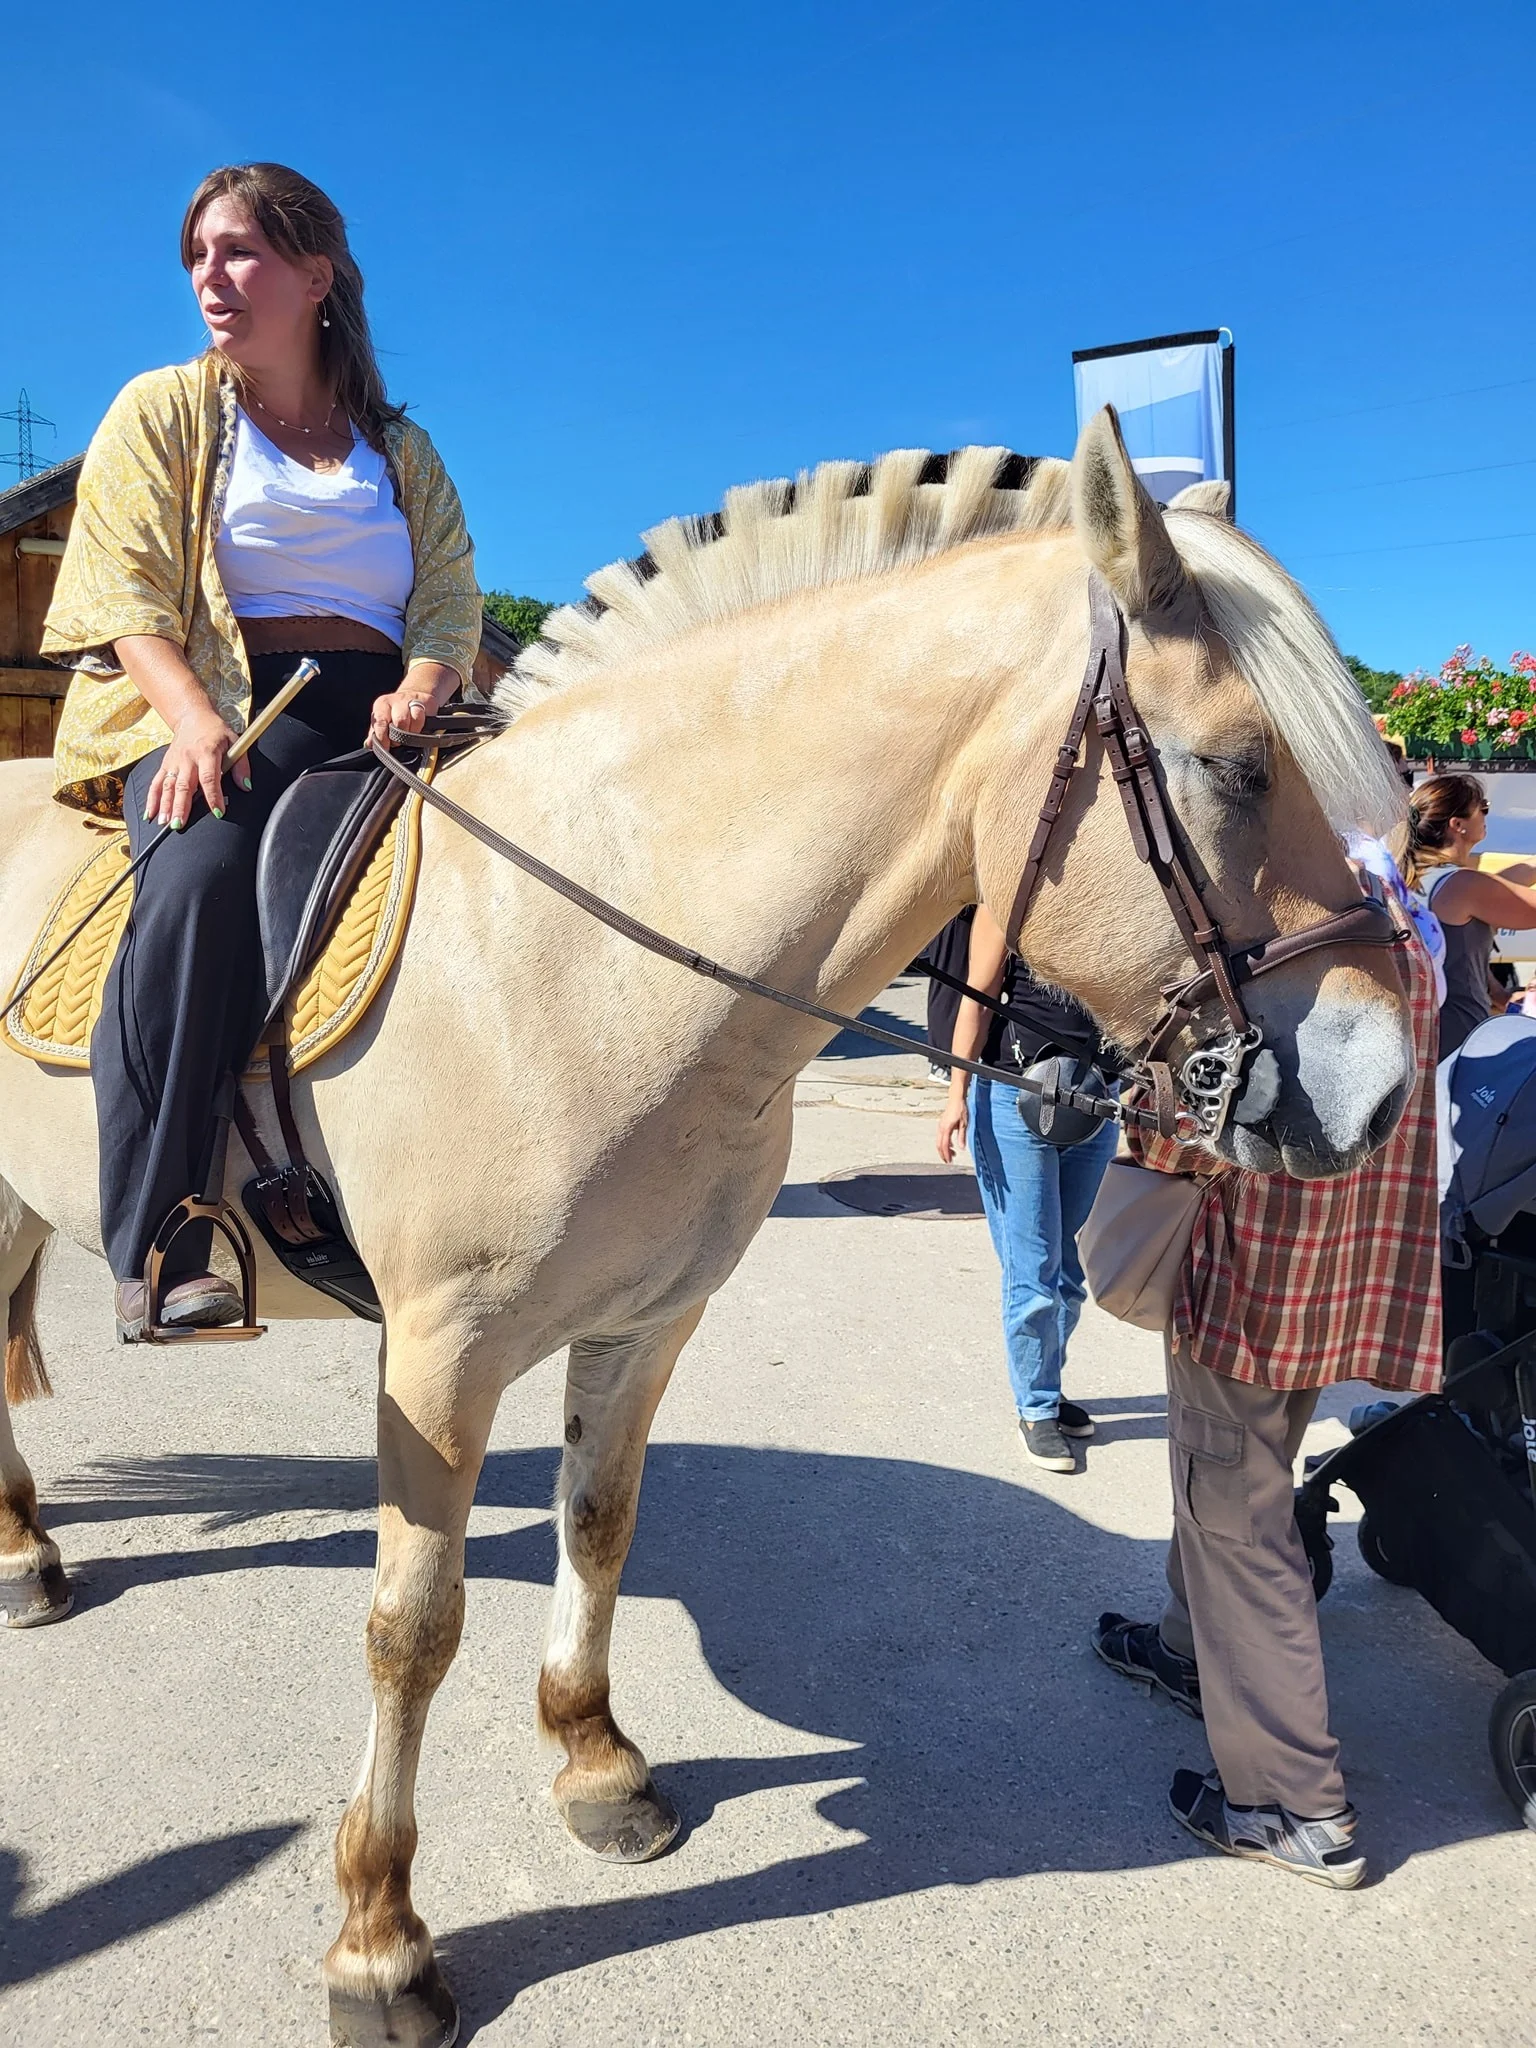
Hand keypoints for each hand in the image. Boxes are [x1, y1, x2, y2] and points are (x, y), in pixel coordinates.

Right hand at [144, 704, 239, 828]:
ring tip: (165, 823)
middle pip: (184, 786)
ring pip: (168, 786)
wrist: (192, 716)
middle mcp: (188, 758)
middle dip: (181, 807)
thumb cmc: (215, 731)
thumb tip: (246, 786)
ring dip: (165, 806)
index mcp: (206, 752)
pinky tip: (150, 814)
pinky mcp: (165, 764)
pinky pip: (156, 782)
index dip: (213, 796)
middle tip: (179, 825)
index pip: (209, 778)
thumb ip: (241, 765)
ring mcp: (174, 762)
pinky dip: (152, 799)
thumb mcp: (234, 741)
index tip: (217, 812)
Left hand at [368, 687, 431, 750]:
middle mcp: (394, 701)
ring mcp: (410, 701)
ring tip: (408, 735)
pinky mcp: (424, 701)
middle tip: (398, 742)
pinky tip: (417, 729)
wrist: (414, 695)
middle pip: (397, 722)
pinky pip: (420, 718)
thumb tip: (369, 745)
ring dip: (408, 733)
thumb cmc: (396, 712)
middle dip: (398, 736)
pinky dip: (418, 727)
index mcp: (382, 706)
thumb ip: (375, 734)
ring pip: (408, 720)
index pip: (380, 723)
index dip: (382, 738)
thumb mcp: (383, 721)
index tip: (386, 747)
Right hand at [936, 1087, 968, 1164]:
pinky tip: (951, 1146)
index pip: (944, 1145)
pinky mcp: (942, 1124)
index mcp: (946, 1128)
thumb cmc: (961, 1109)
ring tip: (952, 1155)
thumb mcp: (964, 1124)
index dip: (946, 1154)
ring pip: (939, 1141)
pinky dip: (944, 1143)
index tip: (949, 1161)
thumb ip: (962, 1136)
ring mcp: (940, 1126)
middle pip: (939, 1145)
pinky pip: (941, 1137)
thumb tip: (962, 1148)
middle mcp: (941, 1128)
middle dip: (943, 1154)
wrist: (956, 1098)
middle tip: (949, 1161)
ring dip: (944, 1149)